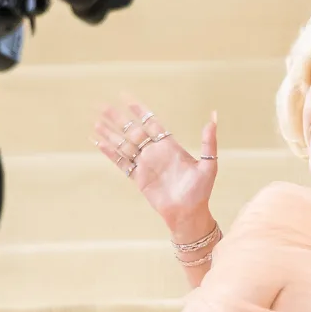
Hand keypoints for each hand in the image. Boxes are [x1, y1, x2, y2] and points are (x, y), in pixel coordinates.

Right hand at [93, 99, 220, 234]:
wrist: (189, 214)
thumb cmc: (201, 191)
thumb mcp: (208, 164)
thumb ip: (208, 141)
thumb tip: (214, 117)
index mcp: (169, 146)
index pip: (151, 123)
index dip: (139, 110)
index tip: (126, 97)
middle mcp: (154, 152)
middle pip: (132, 130)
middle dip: (117, 118)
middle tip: (102, 105)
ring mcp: (145, 165)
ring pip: (123, 145)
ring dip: (110, 133)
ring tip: (95, 121)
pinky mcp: (138, 178)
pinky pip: (121, 163)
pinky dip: (109, 153)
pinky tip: (98, 143)